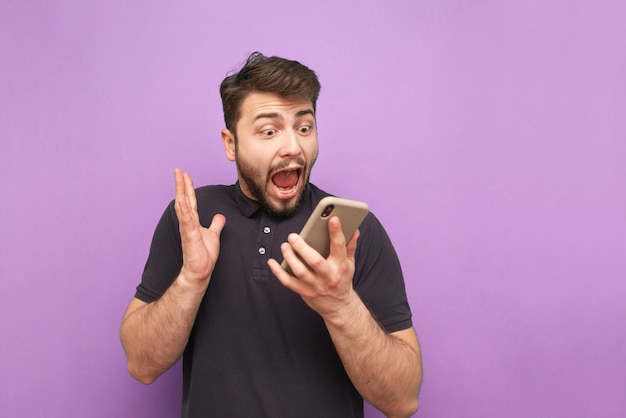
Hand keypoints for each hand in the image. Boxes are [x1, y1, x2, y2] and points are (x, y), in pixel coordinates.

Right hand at [173, 168, 224, 288]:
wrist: (200, 270)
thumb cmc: (204, 254)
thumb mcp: (213, 235)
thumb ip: (216, 224)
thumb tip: (219, 216)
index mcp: (193, 220)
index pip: (190, 200)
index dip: (188, 187)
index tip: (185, 174)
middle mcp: (188, 222)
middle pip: (184, 199)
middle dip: (181, 184)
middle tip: (177, 170)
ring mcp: (187, 228)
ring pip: (182, 205)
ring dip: (180, 191)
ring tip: (178, 178)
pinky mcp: (189, 235)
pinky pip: (186, 219)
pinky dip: (183, 209)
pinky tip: (181, 199)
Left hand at [268, 216, 359, 318]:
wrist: (340, 307)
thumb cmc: (342, 280)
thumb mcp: (350, 264)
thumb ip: (350, 246)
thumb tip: (354, 230)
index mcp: (341, 266)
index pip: (339, 247)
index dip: (336, 232)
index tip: (332, 218)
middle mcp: (328, 276)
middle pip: (314, 261)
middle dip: (302, 247)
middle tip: (293, 236)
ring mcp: (316, 286)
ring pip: (300, 271)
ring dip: (290, 257)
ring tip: (285, 246)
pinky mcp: (305, 293)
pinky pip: (289, 282)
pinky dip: (278, 272)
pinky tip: (272, 262)